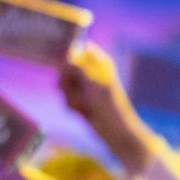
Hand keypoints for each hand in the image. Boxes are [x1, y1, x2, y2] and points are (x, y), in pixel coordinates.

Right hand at [59, 44, 153, 170]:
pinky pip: (66, 98)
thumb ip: (77, 69)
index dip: (69, 55)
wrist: (116, 132)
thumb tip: (64, 57)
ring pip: (64, 84)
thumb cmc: (110, 107)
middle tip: (79, 94)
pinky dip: (73, 106)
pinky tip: (84, 112)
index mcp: (101, 62)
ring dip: (71, 97)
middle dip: (67, 83)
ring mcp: (86, 85)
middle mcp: (92, 71)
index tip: (66, 68)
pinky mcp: (81, 98)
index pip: (80, 48)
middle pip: (65, 67)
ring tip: (85, 105)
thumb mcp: (93, 85)